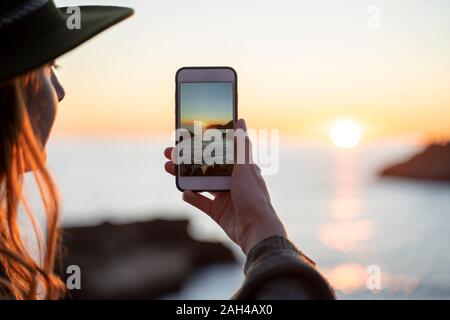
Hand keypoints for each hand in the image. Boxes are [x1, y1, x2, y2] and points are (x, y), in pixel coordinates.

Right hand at [164, 119, 286, 253]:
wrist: (256, 231)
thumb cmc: (255, 197)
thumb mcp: (245, 168)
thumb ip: (240, 146)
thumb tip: (240, 120)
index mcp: (240, 169)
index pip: (218, 152)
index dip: (203, 144)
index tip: (188, 137)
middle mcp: (232, 181)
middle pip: (206, 167)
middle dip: (188, 159)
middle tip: (170, 153)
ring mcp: (224, 197)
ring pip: (201, 183)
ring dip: (186, 176)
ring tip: (170, 168)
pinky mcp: (218, 213)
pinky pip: (201, 203)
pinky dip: (191, 197)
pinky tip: (183, 191)